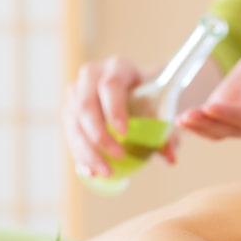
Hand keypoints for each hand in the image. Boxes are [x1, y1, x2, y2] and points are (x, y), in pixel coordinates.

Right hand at [62, 56, 178, 178]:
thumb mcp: (165, 109)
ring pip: (74, 122)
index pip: (110, 86)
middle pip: (86, 105)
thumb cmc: (154, 98)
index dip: (114, 110)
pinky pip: (70, 133)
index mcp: (119, 68)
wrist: (140, 92)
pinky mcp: (70, 109)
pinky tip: (91, 171)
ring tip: (106, 172)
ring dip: (87, 151)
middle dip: (99, 136)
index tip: (124, 134)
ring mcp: (77, 92)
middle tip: (118, 157)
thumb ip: (169, 131)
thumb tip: (170, 157)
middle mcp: (92, 75)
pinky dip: (80, 154)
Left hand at [177, 25, 240, 139]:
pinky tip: (181, 120)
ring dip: (201, 126)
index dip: (232, 114)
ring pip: (222, 130)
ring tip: (181, 120)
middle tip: (187, 117)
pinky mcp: (232, 111)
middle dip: (210, 123)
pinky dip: (199, 123)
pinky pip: (214, 123)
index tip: (212, 107)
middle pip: (235, 128)